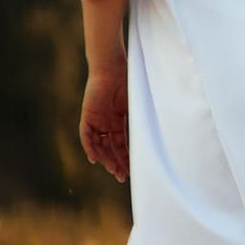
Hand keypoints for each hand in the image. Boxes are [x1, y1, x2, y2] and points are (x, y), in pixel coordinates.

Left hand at [79, 66, 130, 181]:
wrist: (112, 67)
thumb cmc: (127, 81)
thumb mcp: (136, 104)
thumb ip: (140, 119)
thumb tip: (157, 135)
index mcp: (118, 120)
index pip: (121, 144)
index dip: (126, 158)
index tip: (132, 171)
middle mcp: (106, 123)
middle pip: (110, 149)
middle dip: (116, 163)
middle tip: (122, 177)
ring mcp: (97, 120)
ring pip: (99, 146)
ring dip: (106, 159)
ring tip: (114, 171)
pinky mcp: (87, 116)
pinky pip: (87, 137)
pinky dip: (90, 148)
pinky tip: (96, 160)